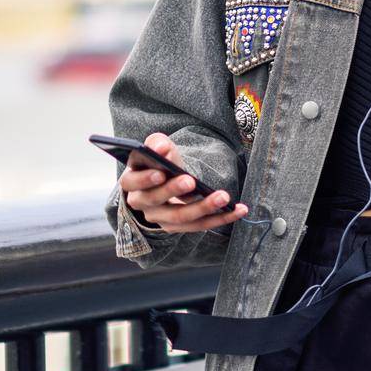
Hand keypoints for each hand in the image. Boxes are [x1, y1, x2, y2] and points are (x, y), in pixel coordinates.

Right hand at [121, 133, 248, 232]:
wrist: (165, 180)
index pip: (134, 181)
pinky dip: (220, 218)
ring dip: (203, 208)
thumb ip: (157, 144)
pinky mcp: (178, 227)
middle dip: (174, 191)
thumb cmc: (160, 162)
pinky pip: (200, 225)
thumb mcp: (157, 149)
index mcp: (132, 181)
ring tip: (223, 197)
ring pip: (180, 217)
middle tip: (191, 181)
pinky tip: (239, 210)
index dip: (146, 178)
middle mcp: (141, 202)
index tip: (161, 173)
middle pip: (156, 200)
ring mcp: (160, 218)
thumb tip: (160, 148)